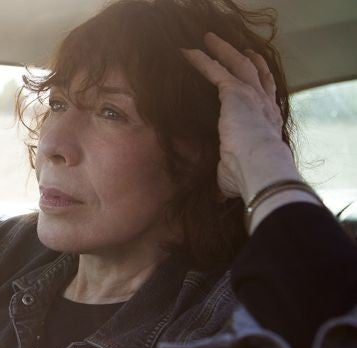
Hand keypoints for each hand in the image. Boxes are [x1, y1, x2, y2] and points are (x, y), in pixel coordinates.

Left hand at [181, 33, 300, 201]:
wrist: (260, 169)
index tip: (256, 75)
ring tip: (210, 40)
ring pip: (238, 64)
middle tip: (239, 48)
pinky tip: (187, 53)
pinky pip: (215, 70)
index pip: (266, 98)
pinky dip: (201, 60)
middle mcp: (264, 105)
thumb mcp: (235, 179)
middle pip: (256, 74)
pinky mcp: (234, 93)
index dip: (261, 84)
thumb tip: (216, 198)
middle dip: (246, 59)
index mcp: (267, 124)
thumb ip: (225, 181)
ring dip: (223, 50)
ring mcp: (251, 96)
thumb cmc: (249, 178)